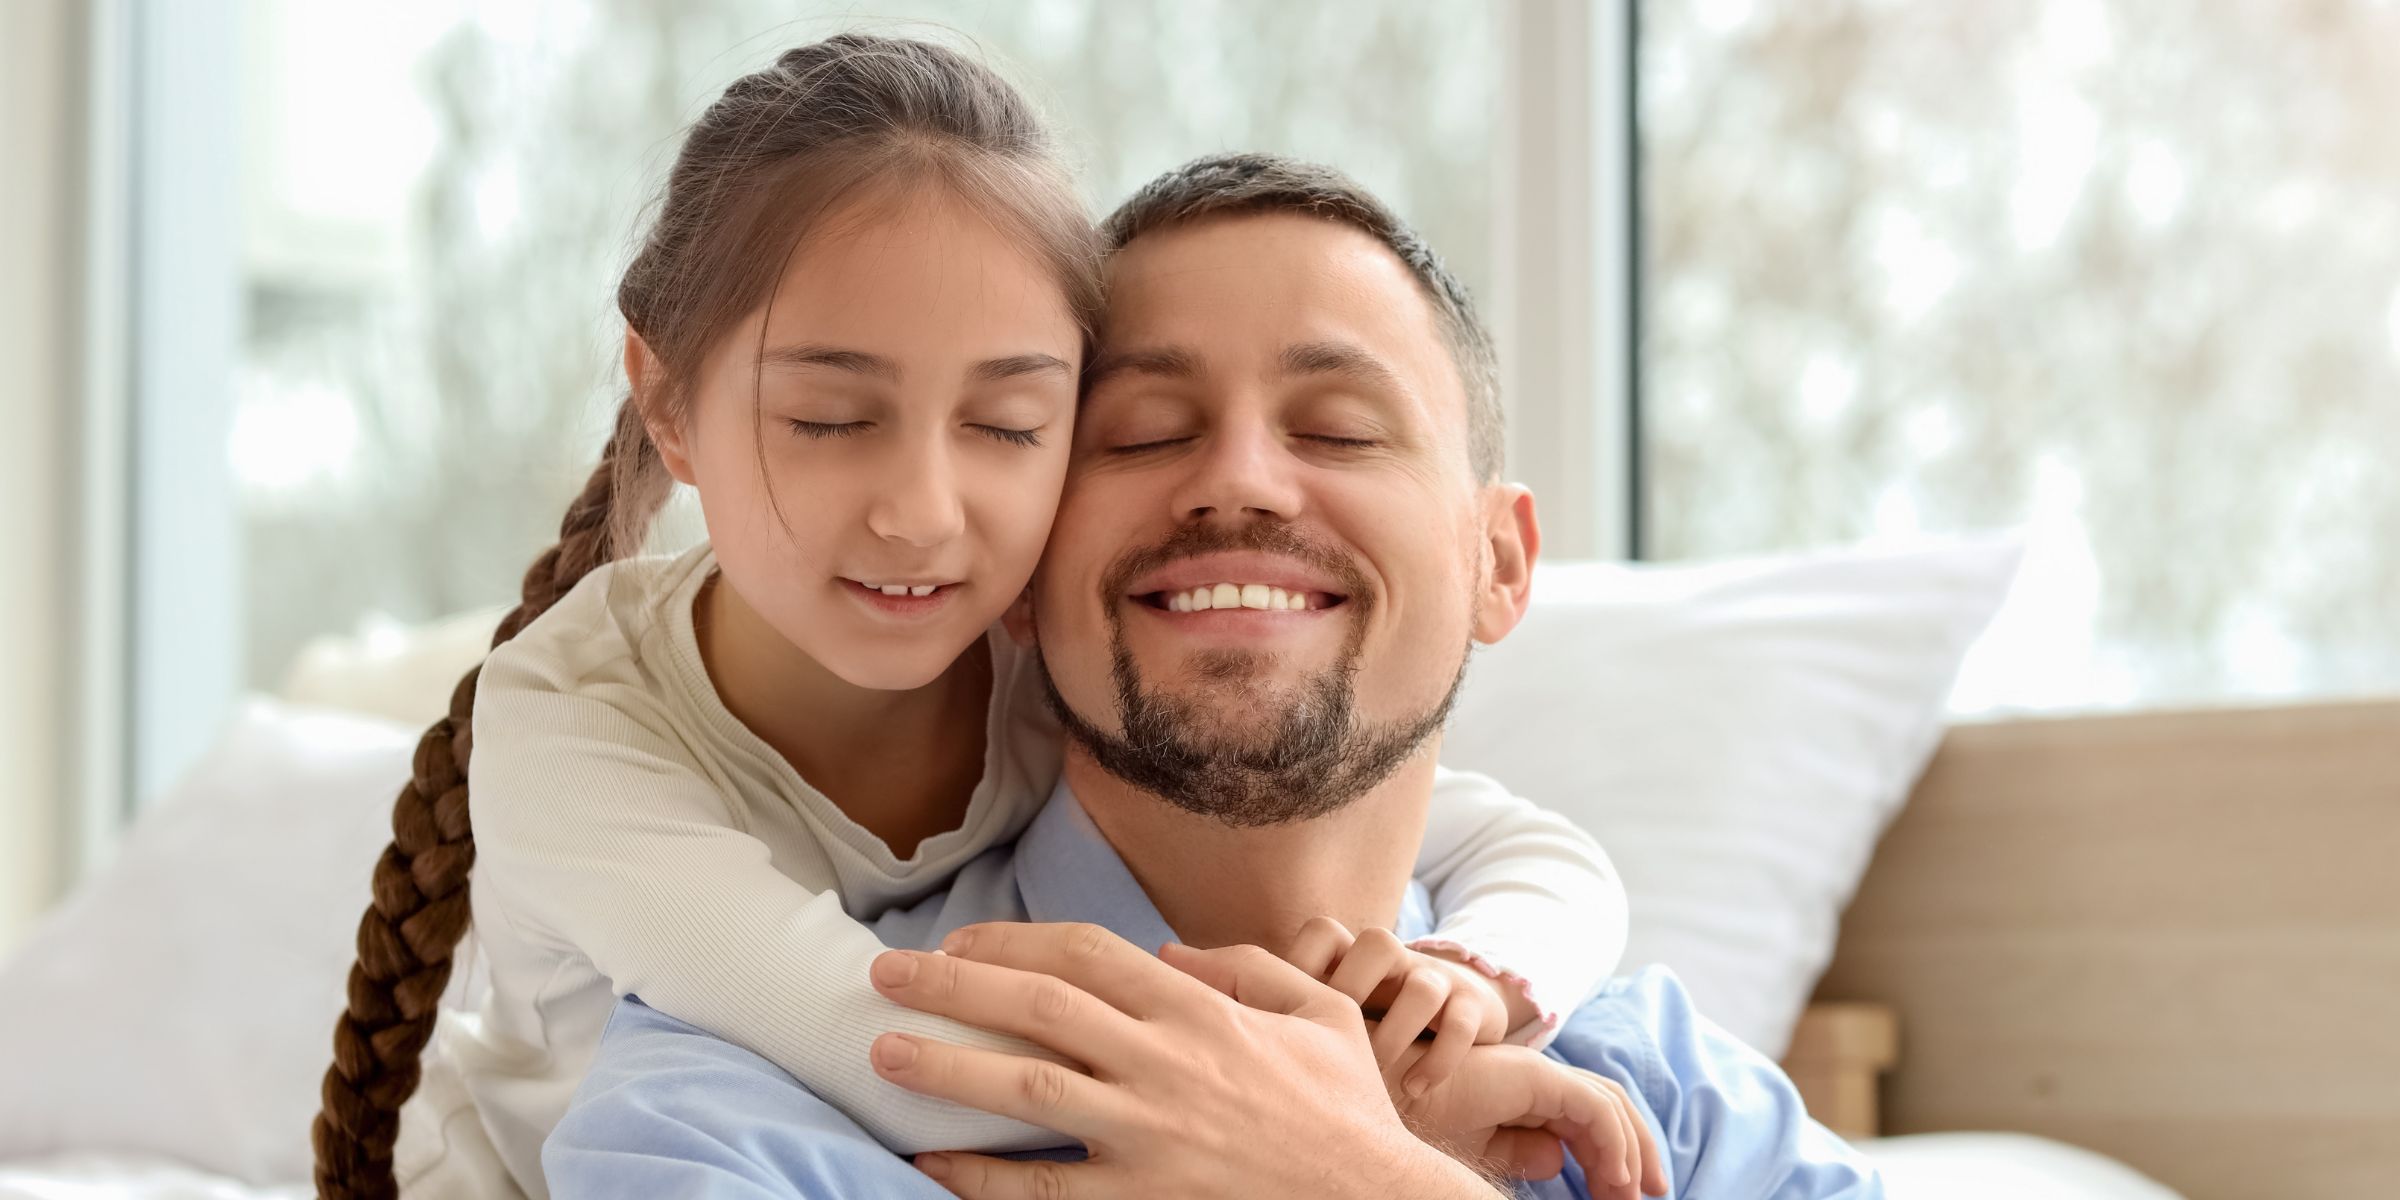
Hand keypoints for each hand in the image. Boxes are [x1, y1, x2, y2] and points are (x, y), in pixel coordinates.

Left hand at [866, 923, 1501, 1199]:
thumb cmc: (1349, 1112)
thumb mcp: (1319, 1013)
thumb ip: (1246, 967)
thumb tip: (1169, 951)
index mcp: (1200, 1011)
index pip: (1087, 954)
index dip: (1014, 941)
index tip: (959, 942)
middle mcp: (1165, 1064)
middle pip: (1039, 1008)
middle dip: (953, 986)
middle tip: (885, 975)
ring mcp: (1149, 1137)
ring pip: (1027, 1090)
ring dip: (948, 1067)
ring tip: (884, 1052)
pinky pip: (1045, 1190)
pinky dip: (982, 1177)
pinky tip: (933, 1163)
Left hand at [1285, 917, 1512, 1098]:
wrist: (1447, 1023)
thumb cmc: (1364, 1024)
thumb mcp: (1321, 1013)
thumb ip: (1267, 1001)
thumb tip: (1192, 991)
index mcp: (1349, 956)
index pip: (1323, 932)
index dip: (1306, 967)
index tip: (1288, 1021)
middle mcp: (1391, 960)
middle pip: (1376, 942)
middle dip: (1355, 996)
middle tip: (1334, 1049)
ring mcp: (1434, 977)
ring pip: (1422, 978)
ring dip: (1397, 1032)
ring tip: (1378, 1079)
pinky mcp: (1471, 1004)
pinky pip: (1461, 1018)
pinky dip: (1440, 1056)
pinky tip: (1416, 1091)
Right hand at [1388, 1040, 1669, 1199]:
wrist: (1386, 1096)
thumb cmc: (1421, 1118)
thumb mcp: (1481, 1148)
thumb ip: (1520, 1150)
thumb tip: (1558, 1161)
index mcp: (1527, 1093)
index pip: (1588, 1119)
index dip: (1613, 1155)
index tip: (1621, 1196)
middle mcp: (1538, 1078)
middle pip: (1608, 1107)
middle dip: (1637, 1150)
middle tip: (1652, 1194)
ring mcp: (1537, 1073)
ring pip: (1608, 1104)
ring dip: (1630, 1150)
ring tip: (1632, 1193)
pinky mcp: (1533, 1076)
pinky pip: (1592, 1107)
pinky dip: (1612, 1140)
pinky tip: (1615, 1175)